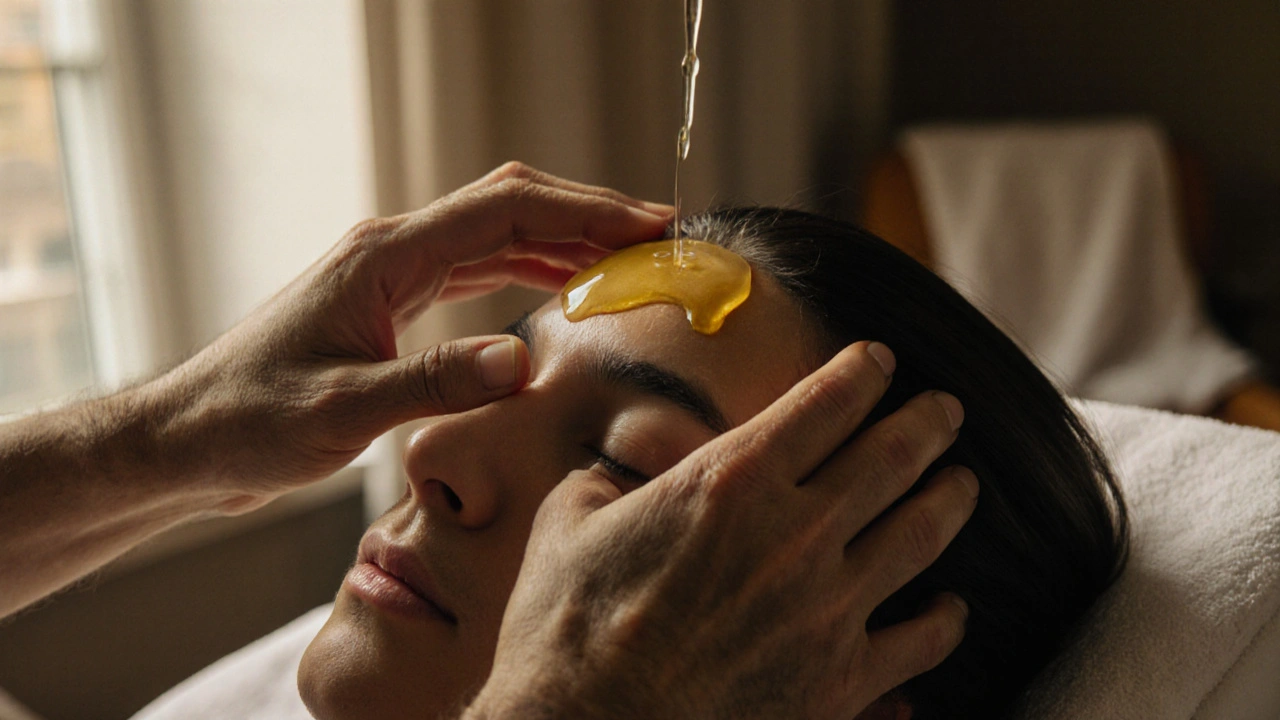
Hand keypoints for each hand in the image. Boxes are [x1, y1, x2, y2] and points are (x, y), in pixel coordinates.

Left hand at [150, 162, 670, 510]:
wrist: (190, 440)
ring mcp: (392, 274)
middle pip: (508, 206)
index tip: (647, 225)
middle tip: (657, 235)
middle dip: (587, 213)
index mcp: (384, 257)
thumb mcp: (340, 411)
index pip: (504, 212)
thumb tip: (519, 359)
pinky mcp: (392, 304)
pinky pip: (476, 269)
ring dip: (563, 239)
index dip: (583, 212)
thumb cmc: (249, 424)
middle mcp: (392, 251)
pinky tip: (561, 284)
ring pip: (496, 234)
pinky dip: (528, 268)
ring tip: (627, 257)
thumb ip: (429, 382)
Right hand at [469, 342, 975, 718]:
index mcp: (731, 481)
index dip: (863, 372)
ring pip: (921, 536)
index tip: (881, 361)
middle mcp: (795, 534)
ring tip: (964, 484)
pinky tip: (951, 609)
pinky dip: (943, 621)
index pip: (825, 403)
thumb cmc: (565, 629)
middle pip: (892, 457)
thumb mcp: (570, 522)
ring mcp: (826, 610)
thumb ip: (610, 482)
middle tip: (947, 410)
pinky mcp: (838, 683)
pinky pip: (918, 642)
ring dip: (950, 501)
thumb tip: (620, 477)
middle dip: (928, 423)